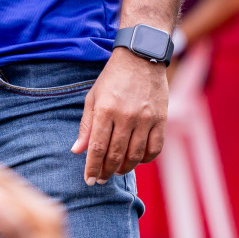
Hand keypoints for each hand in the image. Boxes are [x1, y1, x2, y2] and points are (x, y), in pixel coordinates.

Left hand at [71, 48, 167, 183]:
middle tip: (101, 180)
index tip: (89, 180)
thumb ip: (86, 125)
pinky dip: (146, 159)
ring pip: (136, 155)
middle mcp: (126, 116)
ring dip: (125, 168)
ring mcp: (146, 118)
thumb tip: (77, 151)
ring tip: (117, 171)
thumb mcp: (93, 97)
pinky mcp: (161, 119)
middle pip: (116, 154)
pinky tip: (137, 160)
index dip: (92, 167)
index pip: (97, 147)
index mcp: (106, 109)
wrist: (141, 57)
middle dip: (106, 172)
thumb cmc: (112, 78)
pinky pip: (155, 148)